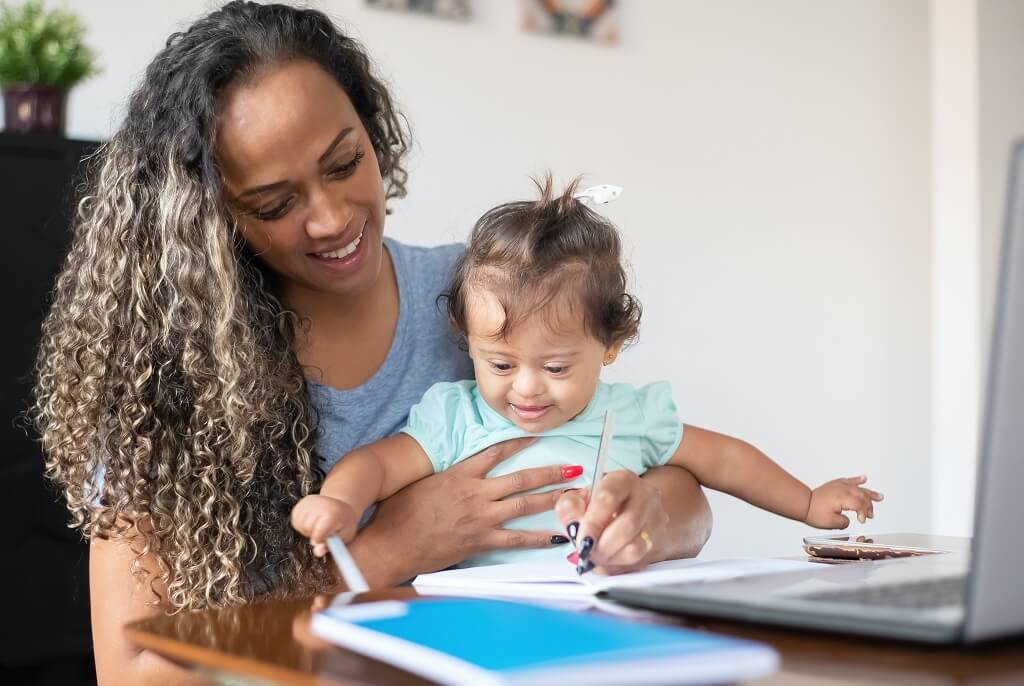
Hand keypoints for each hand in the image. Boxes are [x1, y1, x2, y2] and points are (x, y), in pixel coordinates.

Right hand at [290, 494, 359, 555]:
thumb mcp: (344, 536)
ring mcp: (310, 501)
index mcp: (333, 513)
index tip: (329, 536)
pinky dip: (301, 524)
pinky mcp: (302, 501)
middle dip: (315, 534)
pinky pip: (295, 520)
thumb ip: (331, 546)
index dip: (321, 539)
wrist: (342, 507)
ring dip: (307, 529)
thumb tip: (318, 552)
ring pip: (299, 524)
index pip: (318, 534)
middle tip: (325, 529)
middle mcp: (320, 504)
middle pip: (307, 528)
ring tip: (319, 525)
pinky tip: (312, 521)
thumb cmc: (344, 524)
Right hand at [349, 437, 578, 586]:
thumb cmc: (399, 514)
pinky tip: (557, 537)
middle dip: (550, 472)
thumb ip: (445, 475)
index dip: (518, 443)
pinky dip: (539, 538)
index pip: (495, 452)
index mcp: (460, 474)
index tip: (536, 437)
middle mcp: (475, 492)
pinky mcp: (480, 540)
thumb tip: (457, 472)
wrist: (392, 543)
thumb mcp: (422, 483)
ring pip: (524, 504)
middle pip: (521, 478)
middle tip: (574, 467)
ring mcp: (480, 517)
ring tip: (574, 494)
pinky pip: (516, 539)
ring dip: (553, 498)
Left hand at [554, 470, 670, 574]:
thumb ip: (570, 507)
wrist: (634, 510)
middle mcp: (645, 496)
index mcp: (623, 480)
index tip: (581, 540)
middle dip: (601, 546)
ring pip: (636, 547)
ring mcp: (656, 520)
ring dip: (610, 558)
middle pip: (626, 526)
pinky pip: (638, 562)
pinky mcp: (659, 541)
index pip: (608, 498)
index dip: (593, 523)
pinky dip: (618, 566)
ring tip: (596, 557)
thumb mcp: (582, 497)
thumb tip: (572, 525)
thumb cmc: (603, 504)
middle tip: (586, 552)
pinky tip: (607, 561)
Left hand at [805, 476, 883, 527]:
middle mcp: (842, 490)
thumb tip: (848, 519)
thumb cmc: (814, 512)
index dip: (864, 514)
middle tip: (871, 515)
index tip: (862, 520)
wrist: (803, 504)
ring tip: (879, 497)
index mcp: (843, 498)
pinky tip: (864, 478)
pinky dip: (857, 479)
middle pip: (862, 496)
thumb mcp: (831, 523)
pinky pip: (849, 480)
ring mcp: (839, 486)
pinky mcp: (835, 484)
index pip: (860, 505)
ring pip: (858, 488)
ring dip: (869, 493)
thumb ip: (844, 522)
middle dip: (869, 506)